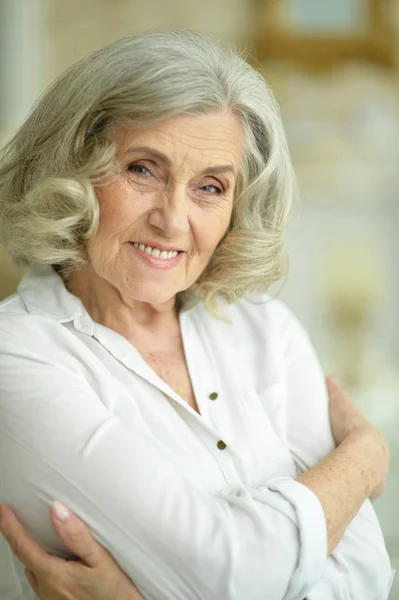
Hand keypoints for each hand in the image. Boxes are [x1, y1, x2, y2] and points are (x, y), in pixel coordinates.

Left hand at [0, 501, 144, 599]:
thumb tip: (57, 510)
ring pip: (33, 570)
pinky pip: (41, 581)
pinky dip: (41, 565)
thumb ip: (77, 535)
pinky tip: (53, 560)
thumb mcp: (100, 559)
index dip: (10, 527)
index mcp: (54, 574)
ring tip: (36, 536)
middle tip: (16, 518)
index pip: (23, 546)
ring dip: (31, 553)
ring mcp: (50, 598)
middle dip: (19, 537)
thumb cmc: (115, 593)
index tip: (3, 510)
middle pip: (25, 558)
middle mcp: (47, 588)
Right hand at [326, 376, 388, 500]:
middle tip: (340, 461)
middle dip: (357, 460)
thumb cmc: (350, 428)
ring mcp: (378, 474)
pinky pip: (364, 489)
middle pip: (367, 459)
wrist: (360, 453)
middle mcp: (380, 457)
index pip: (365, 441)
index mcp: (374, 439)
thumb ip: (335, 392)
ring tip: (340, 476)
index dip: (354, 442)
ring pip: (367, 474)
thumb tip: (329, 378)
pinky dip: (356, 488)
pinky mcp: (373, 489)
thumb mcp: (340, 405)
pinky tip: (344, 488)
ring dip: (357, 475)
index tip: (344, 444)